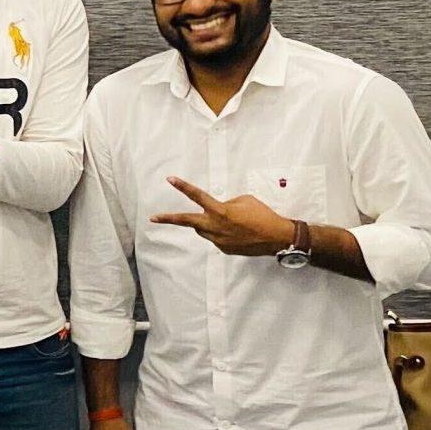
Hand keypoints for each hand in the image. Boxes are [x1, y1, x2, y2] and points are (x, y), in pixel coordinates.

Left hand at [151, 178, 292, 256]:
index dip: (183, 187)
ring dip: (208, 223)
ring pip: (203, 229)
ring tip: (231, 222)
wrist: (277, 237)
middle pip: (187, 221)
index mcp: (220, 211)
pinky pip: (216, 238)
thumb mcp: (244, 201)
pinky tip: (239, 232)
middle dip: (169, 219)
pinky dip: (222, 232)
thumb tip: (218, 209)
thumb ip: (226, 203)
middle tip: (153, 217)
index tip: (170, 179)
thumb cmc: (263, 215)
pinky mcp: (224, 249)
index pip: (198, 196)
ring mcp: (218, 240)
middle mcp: (215, 227)